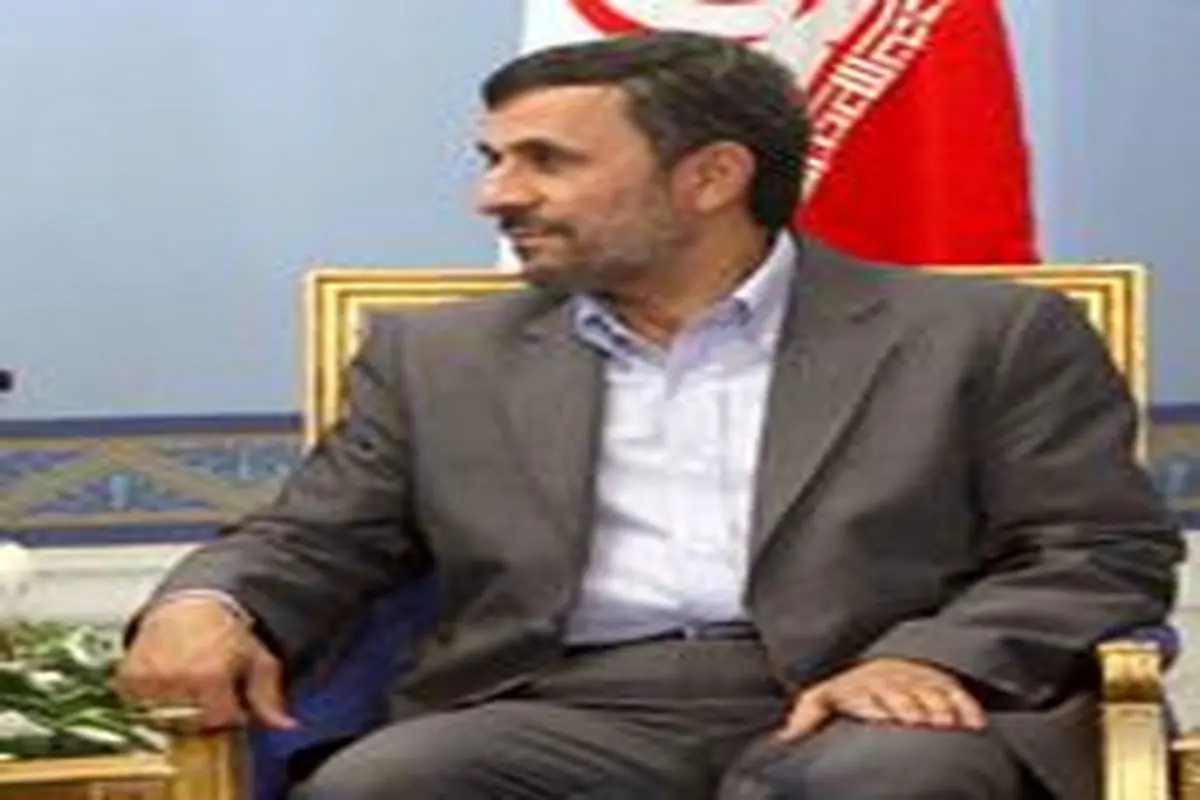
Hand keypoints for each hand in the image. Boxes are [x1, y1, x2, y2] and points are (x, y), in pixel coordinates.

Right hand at [115, 597, 297, 730]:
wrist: (193, 602)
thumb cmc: (229, 632)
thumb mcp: (258, 660)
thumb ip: (269, 696)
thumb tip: (286, 726)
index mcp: (209, 676)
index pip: (219, 719)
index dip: (229, 711)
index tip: (231, 696)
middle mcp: (176, 679)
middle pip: (190, 722)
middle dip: (203, 711)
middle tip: (209, 687)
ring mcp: (148, 679)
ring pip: (163, 718)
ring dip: (176, 707)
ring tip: (189, 681)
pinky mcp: (128, 676)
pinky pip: (138, 705)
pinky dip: (149, 699)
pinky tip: (166, 680)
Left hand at [777, 658, 985, 741]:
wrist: (879, 666)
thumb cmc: (850, 692)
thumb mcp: (823, 698)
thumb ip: (807, 714)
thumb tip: (783, 738)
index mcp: (863, 686)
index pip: (872, 695)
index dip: (881, 706)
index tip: (891, 717)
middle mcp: (892, 681)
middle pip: (903, 693)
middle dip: (911, 705)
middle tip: (923, 720)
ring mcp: (917, 680)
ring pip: (931, 692)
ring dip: (940, 706)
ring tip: (947, 723)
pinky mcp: (939, 682)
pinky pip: (956, 692)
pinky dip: (967, 707)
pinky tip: (977, 724)